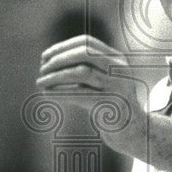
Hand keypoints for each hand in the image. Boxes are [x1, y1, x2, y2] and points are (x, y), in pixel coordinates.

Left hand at [36, 35, 145, 152]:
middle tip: (42, 69)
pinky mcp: (110, 104)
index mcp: (117, 58)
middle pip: (85, 53)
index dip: (63, 47)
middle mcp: (119, 69)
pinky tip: (47, 94)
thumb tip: (50, 61)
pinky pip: (80, 94)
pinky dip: (60, 92)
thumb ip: (86, 67)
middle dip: (59, 59)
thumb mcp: (103, 80)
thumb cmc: (109, 102)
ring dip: (56, 76)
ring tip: (40, 83)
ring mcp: (117, 85)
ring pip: (81, 72)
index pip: (87, 42)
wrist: (131, 129)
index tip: (45, 56)